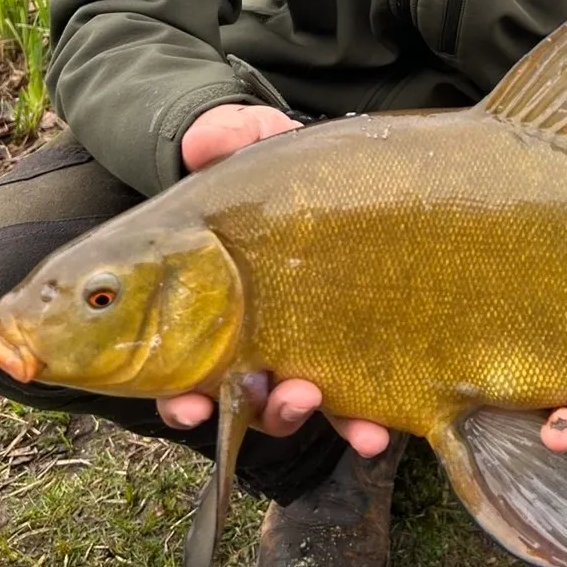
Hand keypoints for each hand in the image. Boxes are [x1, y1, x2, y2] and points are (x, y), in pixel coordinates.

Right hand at [164, 104, 391, 455]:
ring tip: (354, 420)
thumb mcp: (244, 144)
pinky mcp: (354, 347)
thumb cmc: (264, 173)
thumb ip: (223, 139)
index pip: (184, 373)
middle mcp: (254, 343)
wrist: (320, 174)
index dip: (182, 399)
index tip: (191, 403)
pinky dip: (367, 416)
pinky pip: (358, 394)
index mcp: (210, 313)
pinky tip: (383, 428)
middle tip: (291, 395)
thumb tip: (205, 141)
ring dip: (326, 417)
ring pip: (304, 403)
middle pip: (251, 401)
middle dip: (270, 410)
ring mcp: (305, 348)